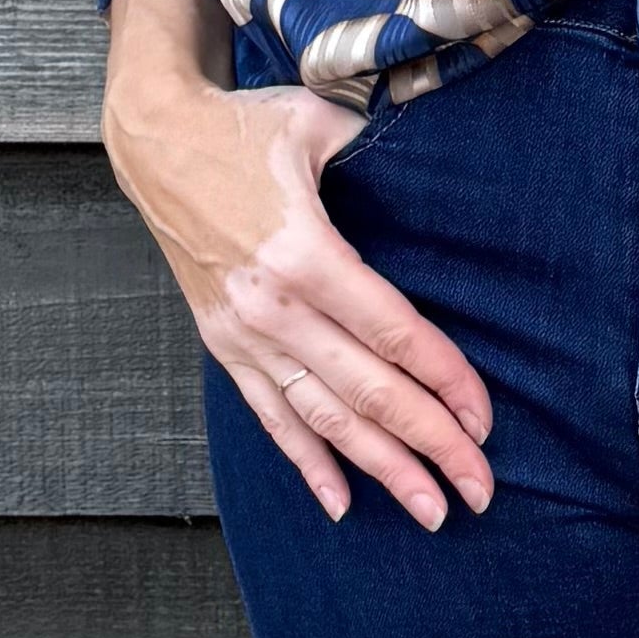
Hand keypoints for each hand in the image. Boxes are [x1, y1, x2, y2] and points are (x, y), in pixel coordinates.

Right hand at [102, 0, 491, 530]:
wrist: (153, 140)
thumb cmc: (245, 128)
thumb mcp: (318, 125)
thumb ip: (383, 155)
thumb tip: (448, 170)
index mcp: (303, 254)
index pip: (392, 334)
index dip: (445, 381)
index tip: (484, 420)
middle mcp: (271, 308)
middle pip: (366, 391)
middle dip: (429, 446)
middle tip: (481, 490)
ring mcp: (242, 334)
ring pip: (322, 418)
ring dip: (379, 470)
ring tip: (430, 512)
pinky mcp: (221, 345)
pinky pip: (270, 416)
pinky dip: (306, 463)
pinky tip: (340, 504)